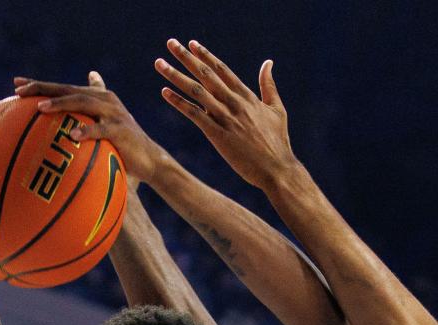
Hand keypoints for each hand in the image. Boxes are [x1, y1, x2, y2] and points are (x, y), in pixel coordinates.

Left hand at [13, 71, 165, 182]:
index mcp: (97, 97)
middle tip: (20, 91)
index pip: (63, 87)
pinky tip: (71, 136)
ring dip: (60, 104)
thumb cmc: (122, 145)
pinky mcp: (121, 130)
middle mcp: (104, 99)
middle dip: (43, 88)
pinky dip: (86, 131)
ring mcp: (113, 113)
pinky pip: (100, 129)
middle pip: (68, 89)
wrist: (150, 160)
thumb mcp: (105, 125)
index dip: (40, 84)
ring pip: (82, 102)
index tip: (16, 84)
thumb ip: (89, 112)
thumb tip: (79, 100)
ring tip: (40, 108)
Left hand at [155, 39, 297, 190]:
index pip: (222, 71)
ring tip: (159, 63)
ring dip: (176, 76)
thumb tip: (268, 63)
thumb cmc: (278, 142)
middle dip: (187, 58)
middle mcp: (235, 103)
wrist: (278, 169)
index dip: (206, 56)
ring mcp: (226, 118)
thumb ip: (269, 85)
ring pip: (197, 91)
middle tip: (171, 43)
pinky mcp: (218, 135)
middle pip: (206, 75)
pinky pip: (195, 114)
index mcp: (248, 97)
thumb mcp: (277, 110)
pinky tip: (165, 92)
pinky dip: (179, 102)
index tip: (192, 44)